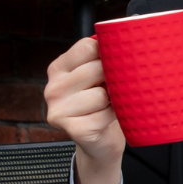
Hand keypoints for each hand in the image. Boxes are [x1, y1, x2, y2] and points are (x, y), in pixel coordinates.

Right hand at [45, 37, 124, 183]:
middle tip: (112, 90)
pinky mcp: (71, 129)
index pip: (88, 46)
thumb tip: (130, 41)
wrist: (101, 142)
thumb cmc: (104, 104)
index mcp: (58, 68)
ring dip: (113, 101)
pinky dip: (112, 117)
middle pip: (96, 68)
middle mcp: (53, 87)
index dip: (108, 54)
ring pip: (101, 94)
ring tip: (107, 106)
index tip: (115, 64)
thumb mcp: (98, 77)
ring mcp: (58, 109)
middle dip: (113, 79)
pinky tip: (106, 120)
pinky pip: (104, 115)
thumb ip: (103, 59)